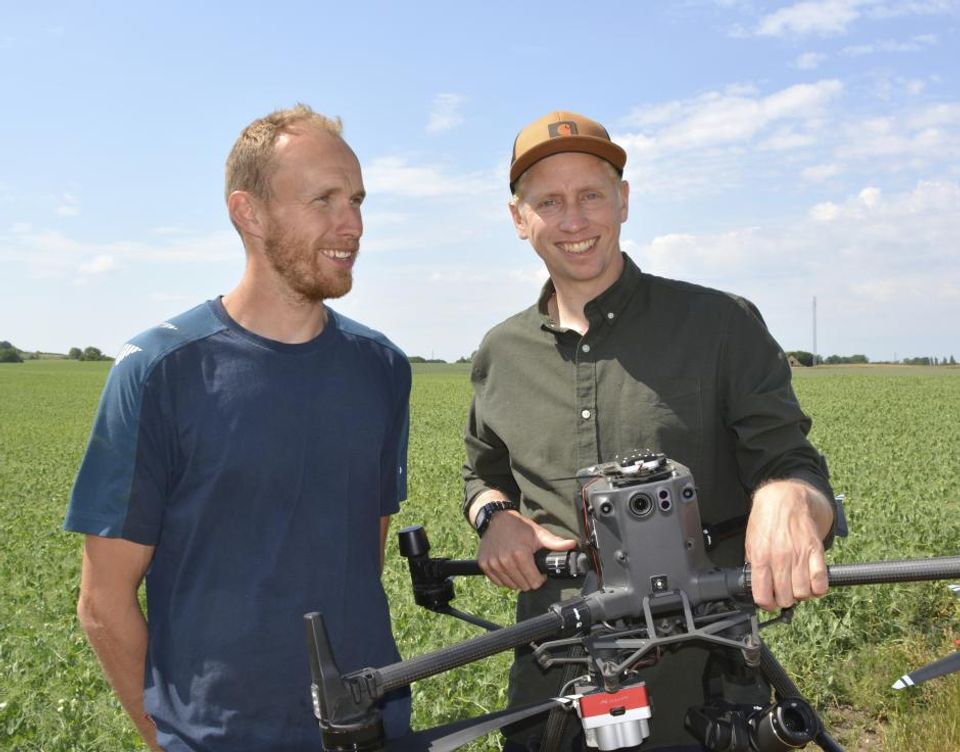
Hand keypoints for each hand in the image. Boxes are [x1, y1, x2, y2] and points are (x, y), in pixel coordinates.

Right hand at [477, 511, 576, 590]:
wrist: (495, 519)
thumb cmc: (518, 526)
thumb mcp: (538, 533)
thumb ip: (554, 542)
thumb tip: (572, 545)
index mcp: (520, 555)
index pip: (534, 582)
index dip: (539, 578)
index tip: (538, 570)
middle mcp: (505, 561)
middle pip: (523, 586)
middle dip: (529, 579)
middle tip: (529, 568)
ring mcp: (493, 564)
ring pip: (510, 586)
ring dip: (516, 580)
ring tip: (519, 567)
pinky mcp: (484, 565)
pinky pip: (498, 582)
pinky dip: (504, 578)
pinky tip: (509, 568)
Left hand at [745, 479, 833, 610]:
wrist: (785, 498)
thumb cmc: (766, 519)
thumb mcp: (750, 541)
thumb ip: (753, 563)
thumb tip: (756, 584)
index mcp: (761, 556)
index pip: (763, 594)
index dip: (766, 604)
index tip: (769, 602)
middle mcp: (780, 557)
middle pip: (785, 597)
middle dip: (784, 600)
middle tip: (783, 593)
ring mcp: (800, 555)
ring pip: (803, 593)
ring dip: (801, 595)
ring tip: (797, 587)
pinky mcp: (816, 551)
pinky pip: (820, 582)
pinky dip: (818, 589)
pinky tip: (812, 584)